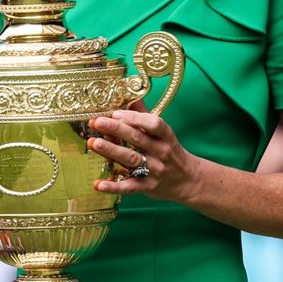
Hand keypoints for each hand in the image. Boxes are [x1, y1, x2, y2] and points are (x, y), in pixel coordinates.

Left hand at [87, 102, 203, 200]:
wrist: (189, 181)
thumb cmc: (170, 151)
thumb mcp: (163, 134)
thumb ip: (144, 116)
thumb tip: (129, 94)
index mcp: (166, 136)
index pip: (154, 124)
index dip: (135, 118)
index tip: (115, 113)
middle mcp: (161, 152)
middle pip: (138, 139)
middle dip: (116, 129)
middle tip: (96, 122)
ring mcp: (155, 170)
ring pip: (132, 160)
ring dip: (112, 151)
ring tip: (93, 143)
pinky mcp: (148, 187)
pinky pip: (130, 187)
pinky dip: (114, 186)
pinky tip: (98, 184)